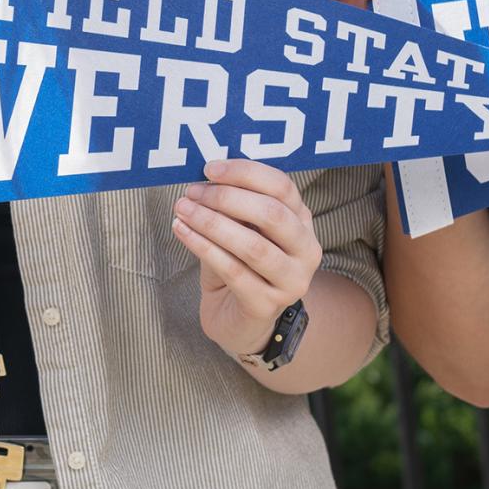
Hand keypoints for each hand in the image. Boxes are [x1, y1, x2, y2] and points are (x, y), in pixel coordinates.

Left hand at [174, 159, 320, 360]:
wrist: (237, 319)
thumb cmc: (238, 264)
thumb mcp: (240, 228)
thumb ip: (233, 204)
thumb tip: (207, 176)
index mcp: (302, 221)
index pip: (281, 187)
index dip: (245, 173)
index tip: (209, 168)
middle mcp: (306, 250)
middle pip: (272, 215)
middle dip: (227, 198)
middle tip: (191, 192)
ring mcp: (291, 281)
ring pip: (253, 246)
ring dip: (212, 223)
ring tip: (182, 210)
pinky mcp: (267, 305)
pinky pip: (233, 271)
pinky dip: (204, 248)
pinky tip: (182, 232)